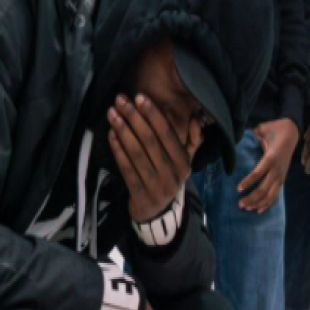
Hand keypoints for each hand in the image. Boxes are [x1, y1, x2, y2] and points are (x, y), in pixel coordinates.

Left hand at [108, 94, 191, 221]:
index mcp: (184, 163)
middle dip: (134, 117)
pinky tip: (111, 134)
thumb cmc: (168, 177)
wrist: (158, 213)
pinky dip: (117, 150)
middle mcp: (173, 175)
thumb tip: (199, 118)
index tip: (139, 97)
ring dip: (123, 130)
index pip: (168, 133)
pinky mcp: (140, 195)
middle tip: (120, 100)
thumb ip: (192, 139)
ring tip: (112, 114)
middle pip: (150, 140)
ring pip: (137, 153)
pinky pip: (126, 169)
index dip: (153, 114)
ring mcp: (156, 187)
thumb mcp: (184, 161)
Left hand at [238, 118, 298, 211]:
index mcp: (271, 157)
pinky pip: (275, 195)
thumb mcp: (263, 129)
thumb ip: (252, 133)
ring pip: (270, 195)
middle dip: (251, 198)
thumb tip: (239, 135)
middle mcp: (277, 169)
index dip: (248, 182)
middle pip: (264, 189)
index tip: (238, 189)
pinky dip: (267, 204)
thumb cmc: (275, 130)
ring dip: (258, 203)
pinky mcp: (282, 179)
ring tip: (246, 208)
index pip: (258, 173)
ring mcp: (281, 175)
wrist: (292, 133)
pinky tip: (258, 210)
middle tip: (239, 203)